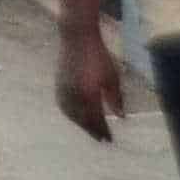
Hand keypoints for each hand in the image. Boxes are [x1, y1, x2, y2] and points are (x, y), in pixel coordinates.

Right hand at [56, 25, 124, 142]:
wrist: (77, 39)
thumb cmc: (99, 56)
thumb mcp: (112, 77)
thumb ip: (116, 99)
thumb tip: (120, 117)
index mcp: (89, 94)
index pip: (97, 119)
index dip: (104, 131)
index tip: (110, 140)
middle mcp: (74, 96)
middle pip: (83, 120)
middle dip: (93, 131)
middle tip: (102, 139)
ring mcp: (64, 91)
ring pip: (72, 115)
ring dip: (82, 125)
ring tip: (90, 130)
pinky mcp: (58, 86)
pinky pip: (64, 107)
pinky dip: (71, 115)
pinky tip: (76, 116)